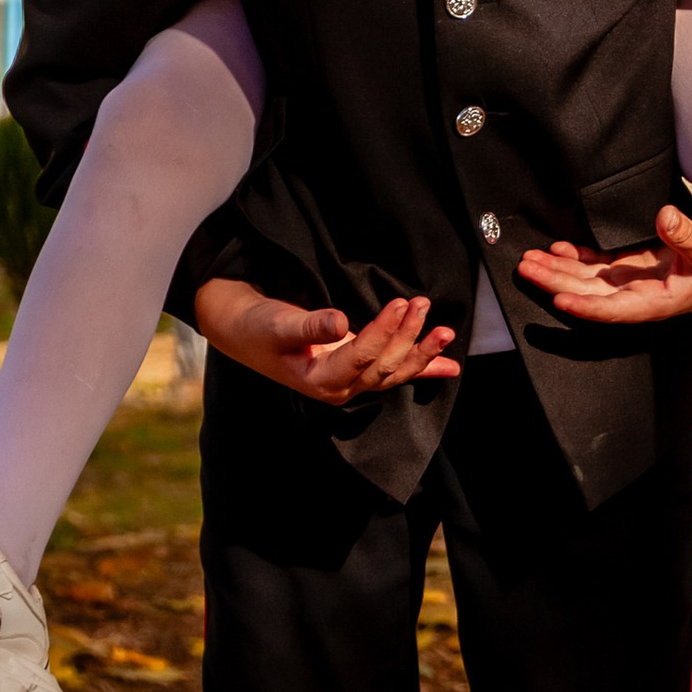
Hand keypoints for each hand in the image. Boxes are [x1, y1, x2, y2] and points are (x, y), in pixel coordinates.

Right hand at [193, 278, 460, 402]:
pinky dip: (422, 368)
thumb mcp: (278, 324)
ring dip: (421, 353)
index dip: (383, 332)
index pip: (361, 357)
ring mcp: (350, 381)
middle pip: (384, 367)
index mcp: (320, 381)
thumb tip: (339, 322)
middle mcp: (339, 387)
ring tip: (446, 332)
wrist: (242, 330)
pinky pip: (393, 372)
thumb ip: (309, 325)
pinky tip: (449, 367)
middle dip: (408, 338)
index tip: (400, 303)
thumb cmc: (258, 327)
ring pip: (393, 372)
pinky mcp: (355, 369)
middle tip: (422, 304)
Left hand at [513, 201, 691, 325]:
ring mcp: (634, 281)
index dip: (587, 306)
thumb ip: (688, 235)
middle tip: (525, 267)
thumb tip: (664, 216)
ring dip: (558, 270)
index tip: (559, 298)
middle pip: (590, 294)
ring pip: (588, 280)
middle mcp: (640, 295)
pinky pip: (598, 266)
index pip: (616, 309)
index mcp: (658, 301)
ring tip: (529, 259)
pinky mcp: (634, 266)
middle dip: (555, 282)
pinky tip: (557, 249)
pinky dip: (577, 258)